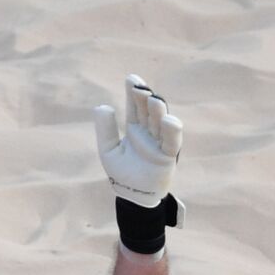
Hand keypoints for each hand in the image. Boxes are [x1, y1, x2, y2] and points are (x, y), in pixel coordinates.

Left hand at [93, 74, 183, 216]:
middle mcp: (149, 133)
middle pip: (148, 111)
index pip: (135, 107)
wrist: (133, 196)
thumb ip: (105, 130)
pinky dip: (172, 131)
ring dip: (159, 111)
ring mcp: (159, 143)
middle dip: (145, 98)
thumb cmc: (123, 173)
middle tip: (141, 87)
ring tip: (154, 100)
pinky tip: (169, 121)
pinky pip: (172, 141)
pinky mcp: (168, 156)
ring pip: (161, 123)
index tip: (131, 78)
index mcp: (135, 129)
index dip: (133, 92)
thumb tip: (102, 106)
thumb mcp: (108, 151)